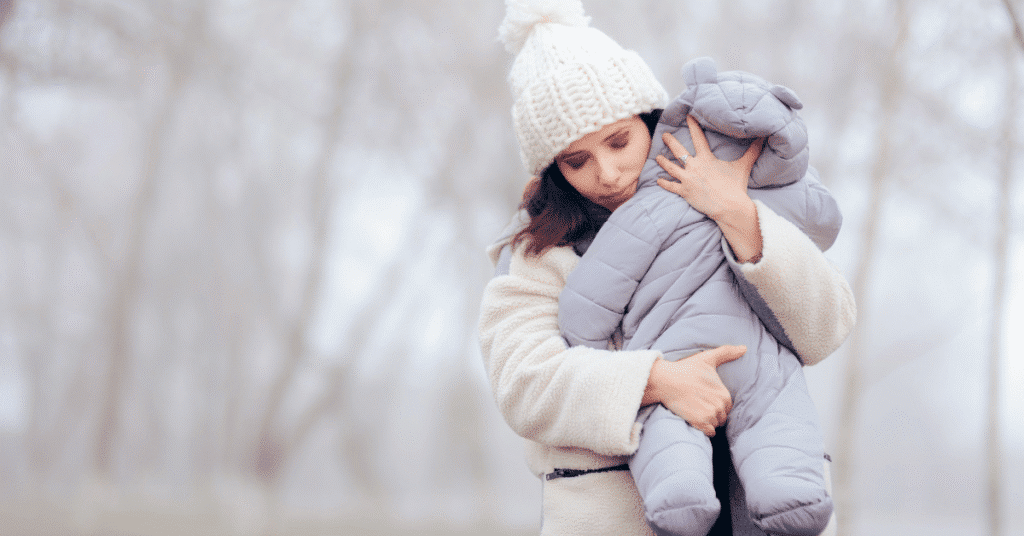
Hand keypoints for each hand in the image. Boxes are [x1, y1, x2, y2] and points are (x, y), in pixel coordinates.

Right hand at [642, 345, 745, 436]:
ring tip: (697, 412)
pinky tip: (696, 420)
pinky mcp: (700, 422)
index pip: (727, 406)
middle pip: (722, 417)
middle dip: (713, 413)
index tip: (705, 399)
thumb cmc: (686, 369)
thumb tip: (744, 348)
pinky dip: (704, 429)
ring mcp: (710, 415)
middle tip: (699, 405)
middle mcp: (720, 405)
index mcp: (724, 394)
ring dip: (708, 422)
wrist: (666, 381)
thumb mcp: (707, 358)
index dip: (716, 404)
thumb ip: (727, 352)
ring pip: (716, 425)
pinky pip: (709, 433)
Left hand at [656, 116, 764, 262]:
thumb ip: (752, 151)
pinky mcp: (684, 192)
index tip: (688, 116)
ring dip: (663, 162)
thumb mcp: (743, 166)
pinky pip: (671, 186)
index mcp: (706, 158)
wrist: (729, 206)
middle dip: (670, 142)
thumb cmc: (735, 187)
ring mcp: (687, 179)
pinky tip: (658, 180)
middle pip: (678, 151)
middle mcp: (694, 166)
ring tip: (657, 157)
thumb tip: (764, 137)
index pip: (698, 138)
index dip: (693, 126)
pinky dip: (664, 183)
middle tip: (665, 135)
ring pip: (670, 167)